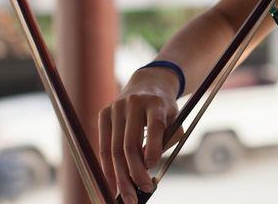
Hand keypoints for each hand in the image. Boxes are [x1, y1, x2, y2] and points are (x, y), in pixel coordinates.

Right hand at [98, 65, 184, 202]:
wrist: (148, 84)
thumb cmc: (163, 109)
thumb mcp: (174, 119)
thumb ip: (167, 141)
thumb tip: (146, 166)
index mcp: (156, 103)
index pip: (154, 126)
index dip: (152, 147)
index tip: (152, 166)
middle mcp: (134, 103)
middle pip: (130, 144)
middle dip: (134, 173)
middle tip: (141, 193)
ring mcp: (116, 108)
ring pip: (114, 149)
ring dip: (120, 177)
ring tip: (127, 196)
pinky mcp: (103, 114)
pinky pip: (103, 146)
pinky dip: (107, 168)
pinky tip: (112, 183)